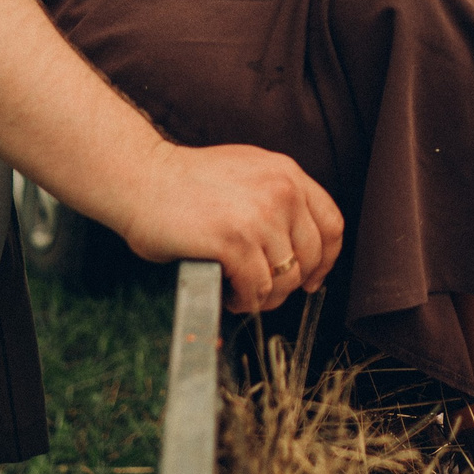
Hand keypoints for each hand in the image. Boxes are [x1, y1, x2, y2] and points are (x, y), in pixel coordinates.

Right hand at [114, 141, 345, 313]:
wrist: (141, 178)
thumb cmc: (184, 182)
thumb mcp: (246, 173)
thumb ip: (275, 199)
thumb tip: (294, 246)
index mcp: (286, 173)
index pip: (331, 223)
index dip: (325, 259)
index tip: (312, 277)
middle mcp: (281, 191)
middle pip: (311, 256)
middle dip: (290, 284)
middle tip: (265, 292)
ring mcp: (259, 216)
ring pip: (285, 278)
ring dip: (265, 296)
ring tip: (242, 293)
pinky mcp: (234, 241)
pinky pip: (257, 288)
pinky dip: (245, 301)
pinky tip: (230, 295)